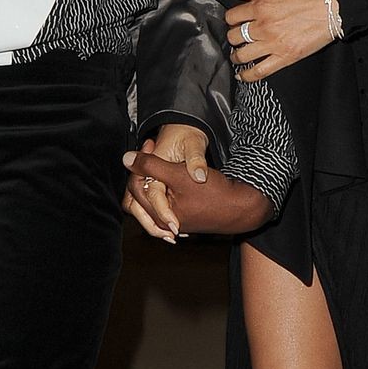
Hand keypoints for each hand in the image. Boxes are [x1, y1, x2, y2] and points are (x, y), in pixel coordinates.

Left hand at [122, 122, 208, 241]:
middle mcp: (161, 222)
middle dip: (145, 169)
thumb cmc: (214, 193)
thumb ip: (150, 166)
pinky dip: (165, 184)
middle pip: (141, 192)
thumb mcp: (179, 175)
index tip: (149, 146)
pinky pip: (164, 199)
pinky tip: (173, 171)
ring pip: (152, 195)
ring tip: (164, 159)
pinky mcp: (181, 217)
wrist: (241, 206)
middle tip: (154, 148)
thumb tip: (126, 159)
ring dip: (154, 175)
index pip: (134, 187)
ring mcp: (172, 221)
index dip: (139, 163)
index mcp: (157, 214)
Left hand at [223, 0, 331, 78]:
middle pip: (234, 36)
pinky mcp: (285, 57)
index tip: (235, 21)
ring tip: (238, 56)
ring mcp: (273, 44)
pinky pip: (260, 71)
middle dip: (233, 37)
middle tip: (238, 38)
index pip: (232, 16)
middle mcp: (264, 26)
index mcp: (261, 7)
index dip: (231, 19)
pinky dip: (248, 76)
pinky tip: (243, 75)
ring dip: (236, 56)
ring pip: (242, 55)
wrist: (333, 8)